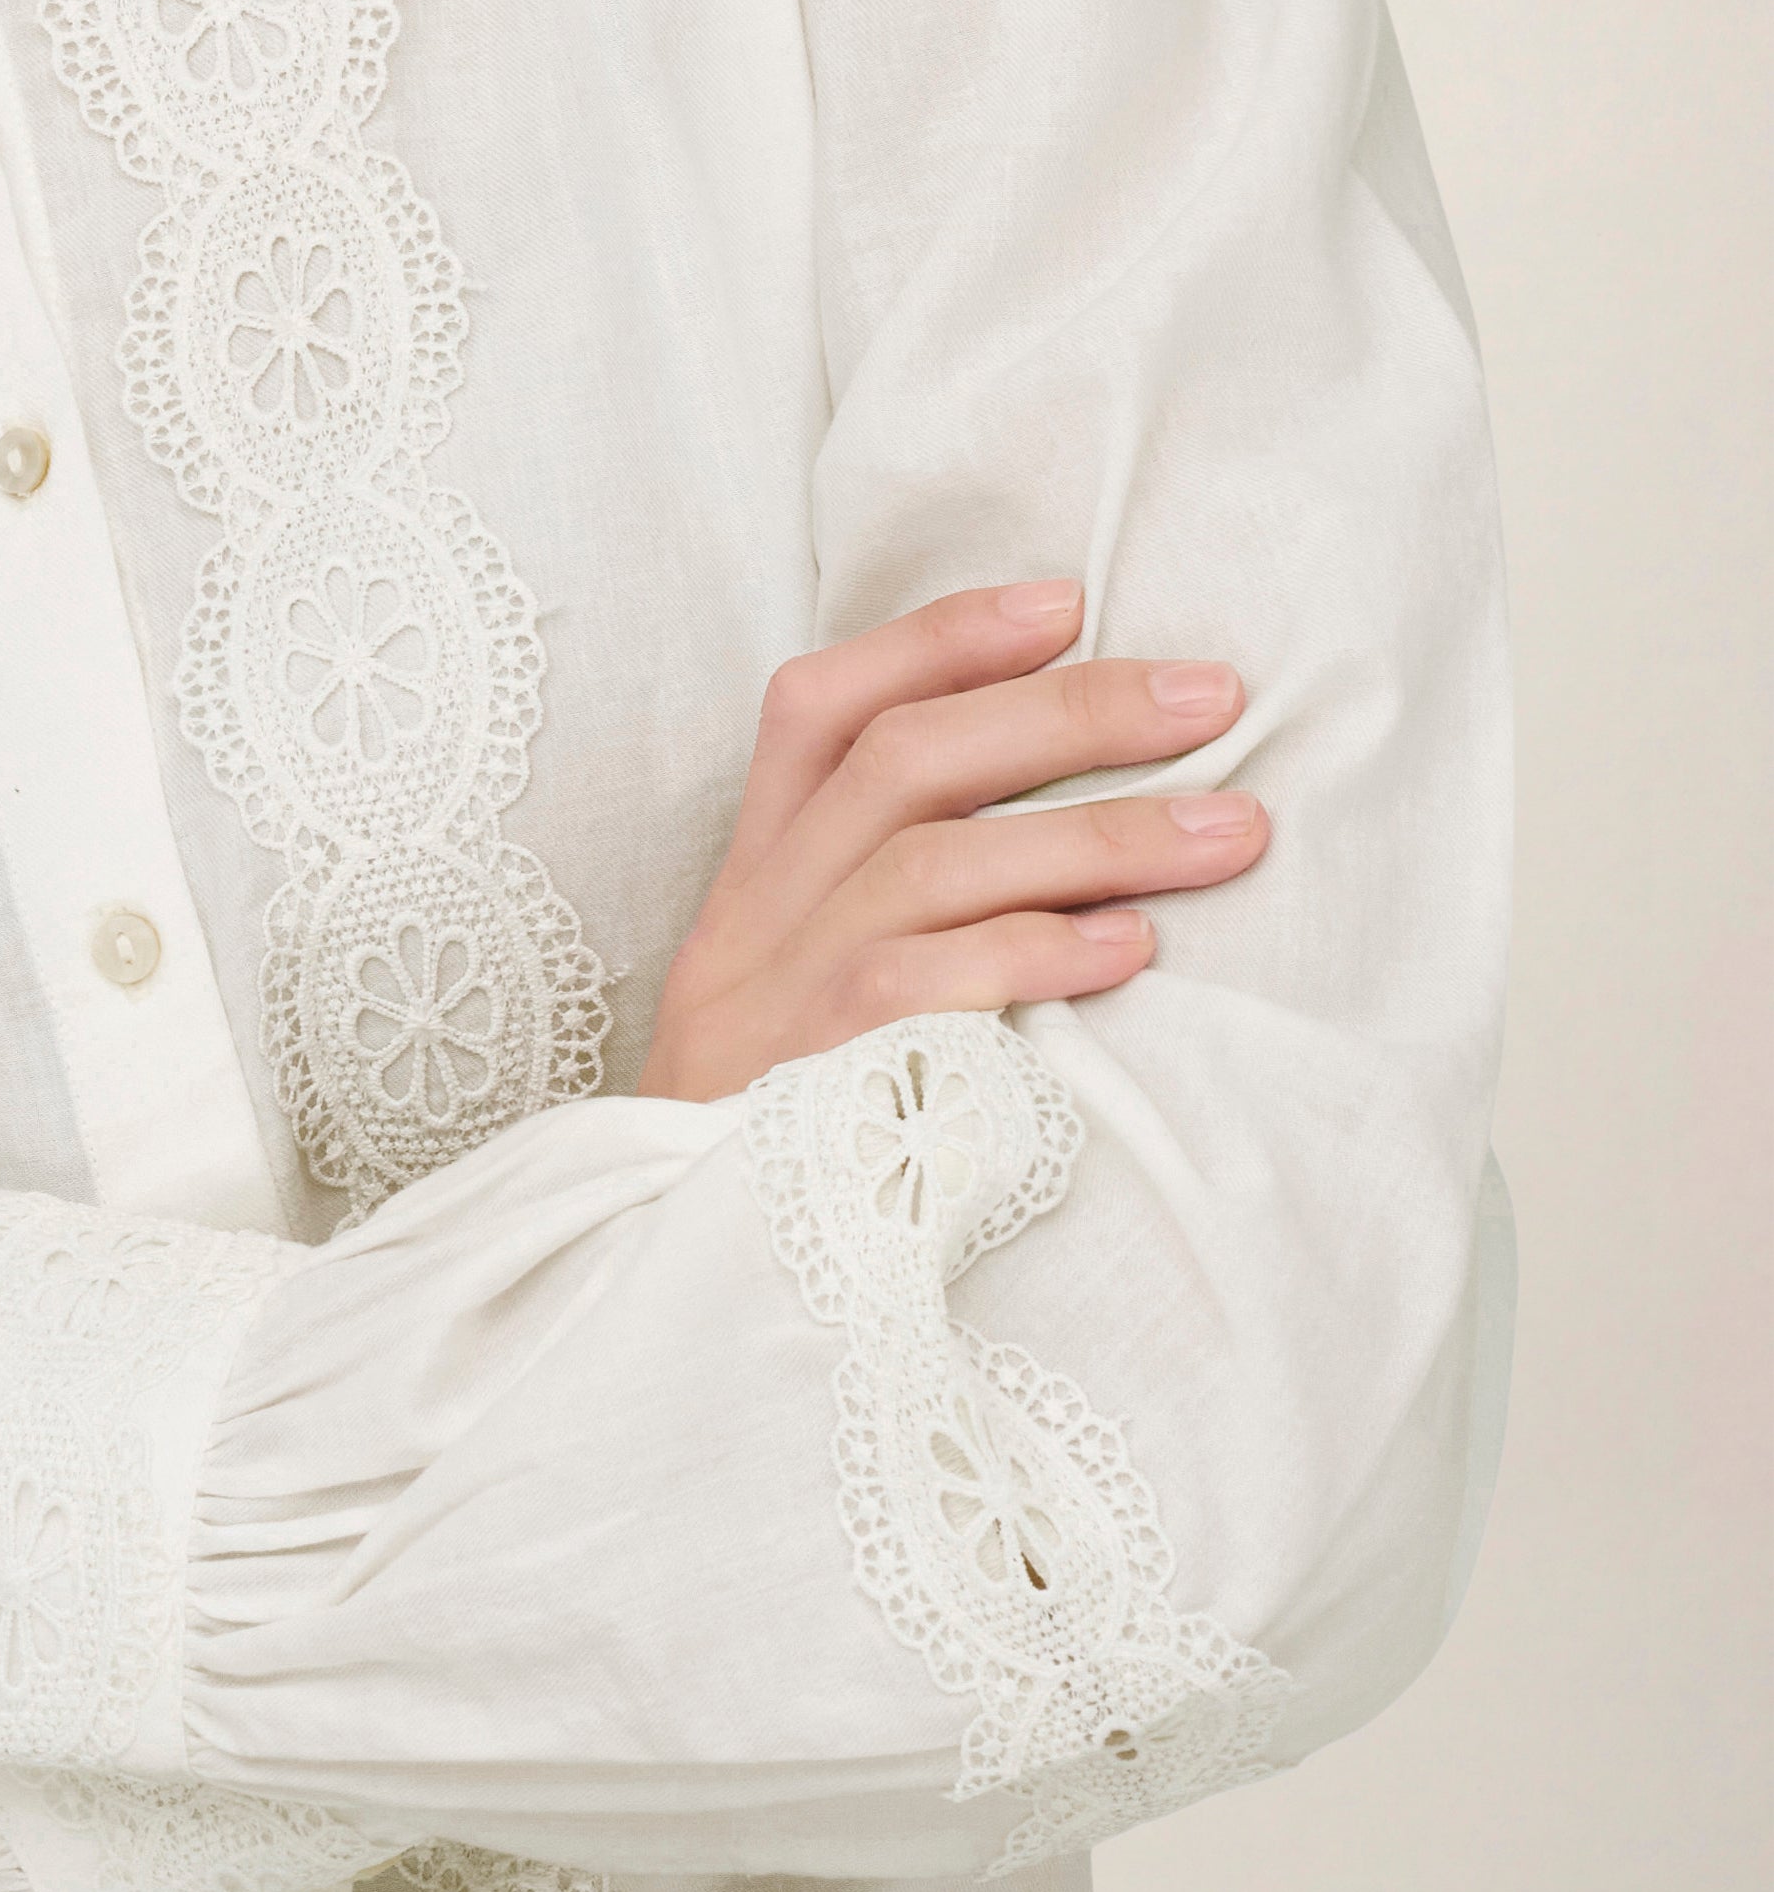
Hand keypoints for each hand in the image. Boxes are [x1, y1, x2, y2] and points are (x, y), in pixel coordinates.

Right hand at [641, 580, 1268, 1101]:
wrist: (659, 1293)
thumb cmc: (780, 1144)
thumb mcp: (801, 1006)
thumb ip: (898, 921)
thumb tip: (1082, 846)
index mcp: (752, 884)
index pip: (819, 709)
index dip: (937, 640)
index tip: (1066, 599)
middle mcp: (754, 921)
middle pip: (899, 760)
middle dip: (1063, 711)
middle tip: (1209, 698)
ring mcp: (775, 1001)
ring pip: (928, 861)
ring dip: (1095, 833)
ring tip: (1232, 831)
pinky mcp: (808, 1085)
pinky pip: (921, 988)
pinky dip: (1035, 952)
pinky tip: (1131, 950)